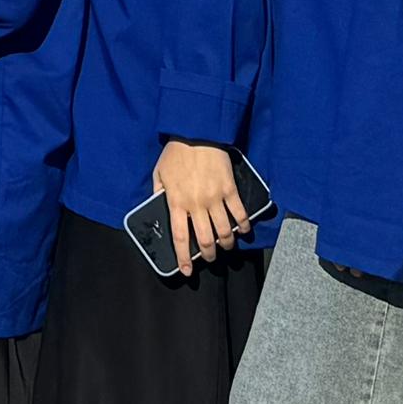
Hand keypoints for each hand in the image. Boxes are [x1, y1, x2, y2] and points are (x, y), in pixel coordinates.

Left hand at [150, 139, 251, 274]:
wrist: (196, 132)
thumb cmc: (175, 152)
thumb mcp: (159, 173)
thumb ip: (158, 192)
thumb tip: (159, 206)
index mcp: (176, 202)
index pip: (180, 237)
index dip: (184, 258)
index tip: (187, 271)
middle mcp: (196, 204)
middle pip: (205, 239)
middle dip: (208, 254)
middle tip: (210, 259)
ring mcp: (215, 197)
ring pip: (224, 230)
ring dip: (227, 243)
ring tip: (227, 246)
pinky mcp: (229, 189)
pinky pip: (239, 213)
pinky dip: (243, 225)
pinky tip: (243, 231)